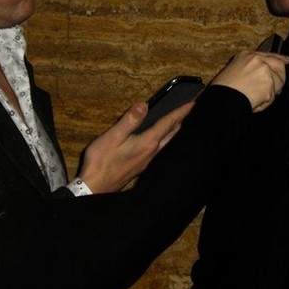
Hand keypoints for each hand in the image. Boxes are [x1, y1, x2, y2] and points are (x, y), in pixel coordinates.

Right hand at [78, 100, 193, 192]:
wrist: (95, 187)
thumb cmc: (101, 162)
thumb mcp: (113, 136)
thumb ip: (130, 120)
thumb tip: (144, 105)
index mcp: (147, 143)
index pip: (168, 123)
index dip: (181, 111)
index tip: (194, 102)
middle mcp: (151, 152)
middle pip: (172, 133)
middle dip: (181, 120)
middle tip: (189, 109)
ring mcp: (148, 161)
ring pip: (167, 142)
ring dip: (173, 130)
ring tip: (178, 120)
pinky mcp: (142, 165)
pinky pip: (159, 148)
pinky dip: (164, 138)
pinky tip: (159, 138)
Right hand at [209, 50, 288, 112]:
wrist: (222, 99)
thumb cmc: (223, 89)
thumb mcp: (233, 70)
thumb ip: (250, 68)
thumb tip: (262, 75)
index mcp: (247, 55)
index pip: (268, 54)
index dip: (280, 58)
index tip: (287, 60)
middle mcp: (257, 60)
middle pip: (279, 65)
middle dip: (281, 77)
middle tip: (277, 88)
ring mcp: (264, 70)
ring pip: (278, 82)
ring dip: (269, 93)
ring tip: (256, 98)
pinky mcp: (269, 83)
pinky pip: (273, 96)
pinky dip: (265, 103)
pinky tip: (254, 102)